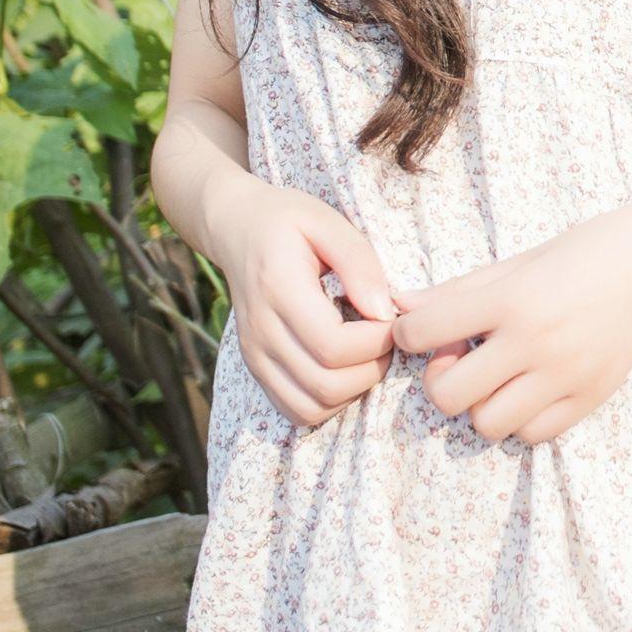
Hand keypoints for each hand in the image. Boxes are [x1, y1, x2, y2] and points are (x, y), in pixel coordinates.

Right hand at [216, 177, 398, 429]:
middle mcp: (260, 331)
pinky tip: (344, 368)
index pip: (333, 346)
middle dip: (371, 369)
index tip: (393, 318)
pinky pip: (297, 411)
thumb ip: (359, 263)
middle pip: (326, 385)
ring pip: (311, 408)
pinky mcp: (257, 370)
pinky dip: (330, 402)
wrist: (238, 229)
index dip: (376, 342)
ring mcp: (255, 356)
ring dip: (353, 390)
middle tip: (385, 337)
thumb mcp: (328, 221)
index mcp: (278, 290)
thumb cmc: (289, 220)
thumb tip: (385, 312)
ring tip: (366, 352)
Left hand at [389, 195, 631, 443]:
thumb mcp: (520, 259)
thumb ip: (458, 289)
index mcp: (511, 298)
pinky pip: (535, 433)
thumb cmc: (587, 250)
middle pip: (448, 395)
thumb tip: (400, 305)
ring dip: (481, 403)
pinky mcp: (591, 397)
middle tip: (460, 357)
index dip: (408, 334)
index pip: (423, 332)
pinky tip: (529, 389)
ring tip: (497, 377)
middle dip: (441, 378)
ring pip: (488, 423)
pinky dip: (522, 418)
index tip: (420, 330)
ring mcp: (566, 375)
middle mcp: (535, 342)